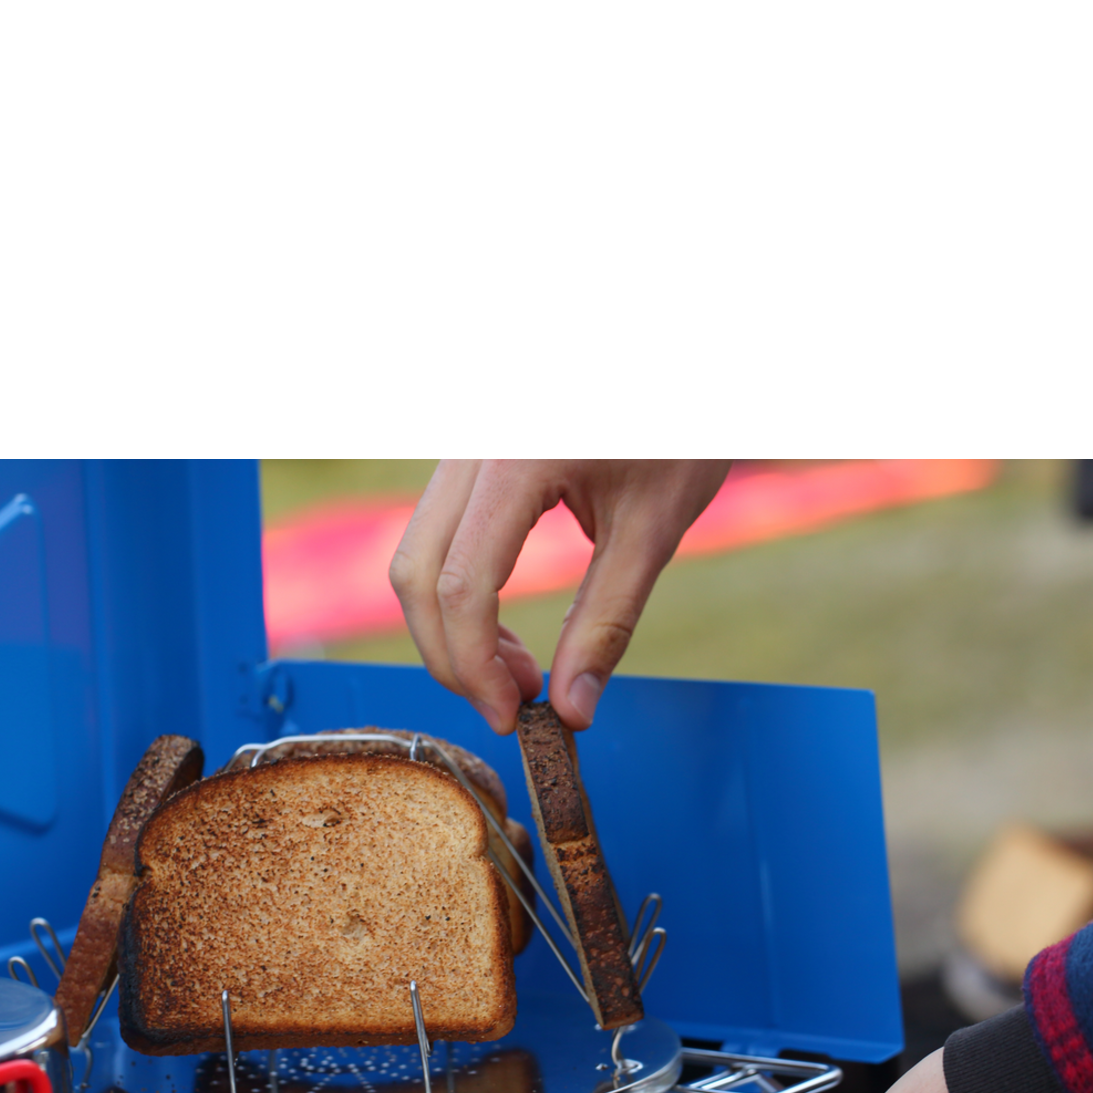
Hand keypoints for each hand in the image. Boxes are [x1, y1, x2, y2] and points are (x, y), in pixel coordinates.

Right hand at [388, 459, 731, 734]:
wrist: (673, 375)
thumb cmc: (679, 436)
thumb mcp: (656, 529)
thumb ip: (606, 621)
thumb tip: (571, 711)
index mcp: (518, 458)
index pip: (462, 582)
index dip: (475, 665)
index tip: (513, 716)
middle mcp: (471, 448)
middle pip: (415, 572)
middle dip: (451, 655)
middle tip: (512, 703)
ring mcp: (461, 451)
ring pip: (413, 556)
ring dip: (450, 630)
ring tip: (518, 670)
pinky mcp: (467, 462)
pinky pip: (435, 537)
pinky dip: (458, 594)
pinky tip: (504, 631)